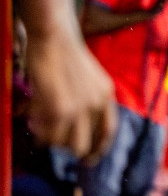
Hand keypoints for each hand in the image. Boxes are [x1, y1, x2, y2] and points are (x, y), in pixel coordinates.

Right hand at [24, 29, 116, 161]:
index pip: (108, 132)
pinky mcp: (60, 108)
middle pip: (83, 144)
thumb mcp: (89, 77)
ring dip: (48, 138)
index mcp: (106, 96)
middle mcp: (97, 105)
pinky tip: (30, 120)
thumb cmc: (65, 53)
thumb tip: (75, 123)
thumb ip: (89, 98)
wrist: (55, 36)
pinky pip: (48, 133)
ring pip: (63, 142)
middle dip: (66, 147)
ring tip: (36, 124)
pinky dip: (37, 131)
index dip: (98, 149)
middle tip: (52, 142)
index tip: (88, 159)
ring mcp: (79, 108)